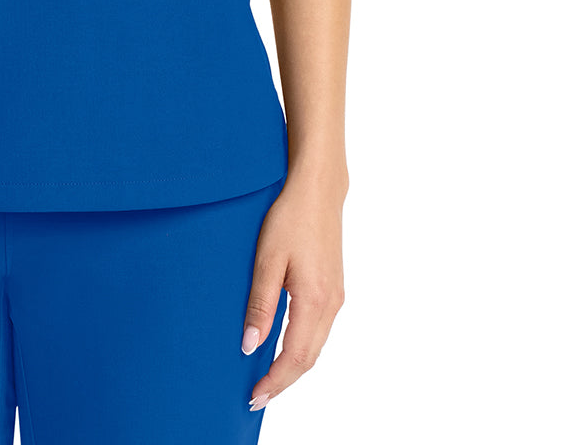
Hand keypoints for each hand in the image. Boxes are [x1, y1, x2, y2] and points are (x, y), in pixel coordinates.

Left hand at [241, 170, 346, 412]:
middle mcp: (331, 304)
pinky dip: (301, 346)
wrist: (317, 190)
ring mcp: (335, 296)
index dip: (275, 381)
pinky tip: (283, 345)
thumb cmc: (290, 218)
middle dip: (283, 381)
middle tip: (256, 396)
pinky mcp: (333, 288)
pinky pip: (319, 330)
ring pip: (315, 346)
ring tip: (266, 377)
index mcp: (314, 300)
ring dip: (292, 366)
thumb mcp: (267, 259)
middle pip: (308, 358)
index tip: (253, 396)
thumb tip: (250, 346)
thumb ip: (261, 305)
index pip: (295, 357)